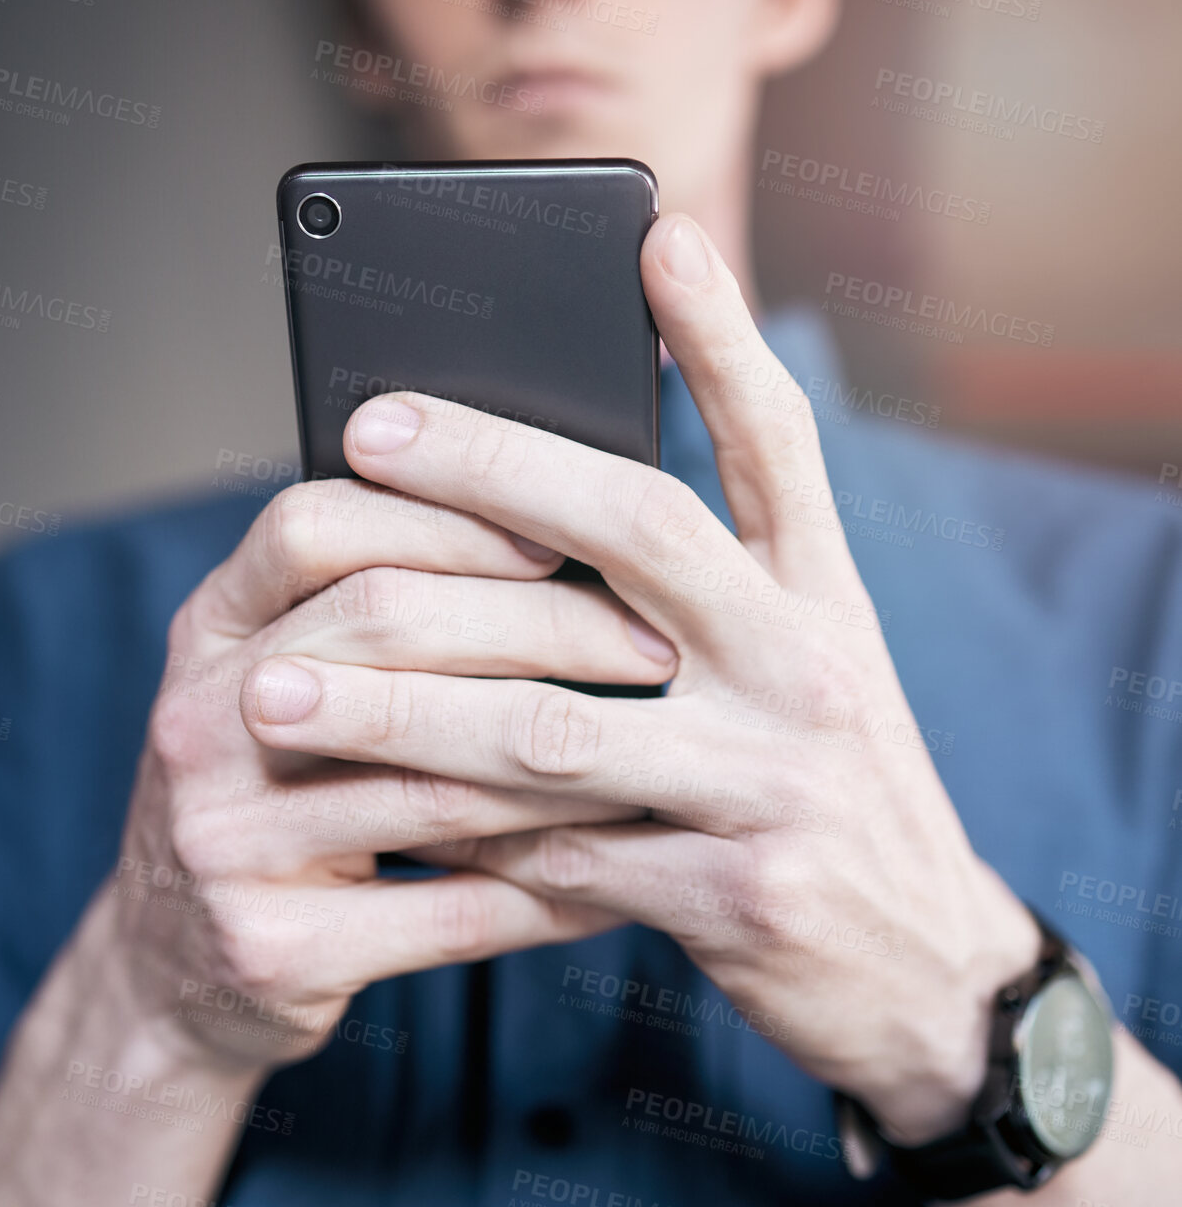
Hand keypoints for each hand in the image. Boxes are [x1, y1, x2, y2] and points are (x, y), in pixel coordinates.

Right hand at [101, 476, 671, 1071]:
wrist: (173, 970)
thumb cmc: (275, 797)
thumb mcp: (284, 687)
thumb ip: (372, 617)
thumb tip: (561, 535)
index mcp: (208, 631)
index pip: (315, 526)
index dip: (446, 515)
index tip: (568, 531)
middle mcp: (198, 721)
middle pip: (382, 627)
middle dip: (544, 625)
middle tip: (656, 646)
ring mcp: (225, 842)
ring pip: (436, 782)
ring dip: (573, 765)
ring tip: (670, 748)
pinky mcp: (274, 949)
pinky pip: (455, 913)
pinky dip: (558, 893)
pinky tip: (629, 878)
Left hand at [239, 213, 1040, 1141]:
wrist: (929, 969)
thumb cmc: (835, 795)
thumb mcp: (812, 677)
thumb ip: (718, 601)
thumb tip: (562, 525)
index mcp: (826, 604)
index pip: (782, 446)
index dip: (721, 340)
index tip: (653, 237)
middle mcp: (809, 672)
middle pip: (643, 537)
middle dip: (496, 472)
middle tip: (370, 434)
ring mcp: (776, 785)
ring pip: (554, 726)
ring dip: (400, 709)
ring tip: (277, 690)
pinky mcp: (737, 898)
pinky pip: (561, 859)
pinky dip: (461, 844)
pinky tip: (375, 827)